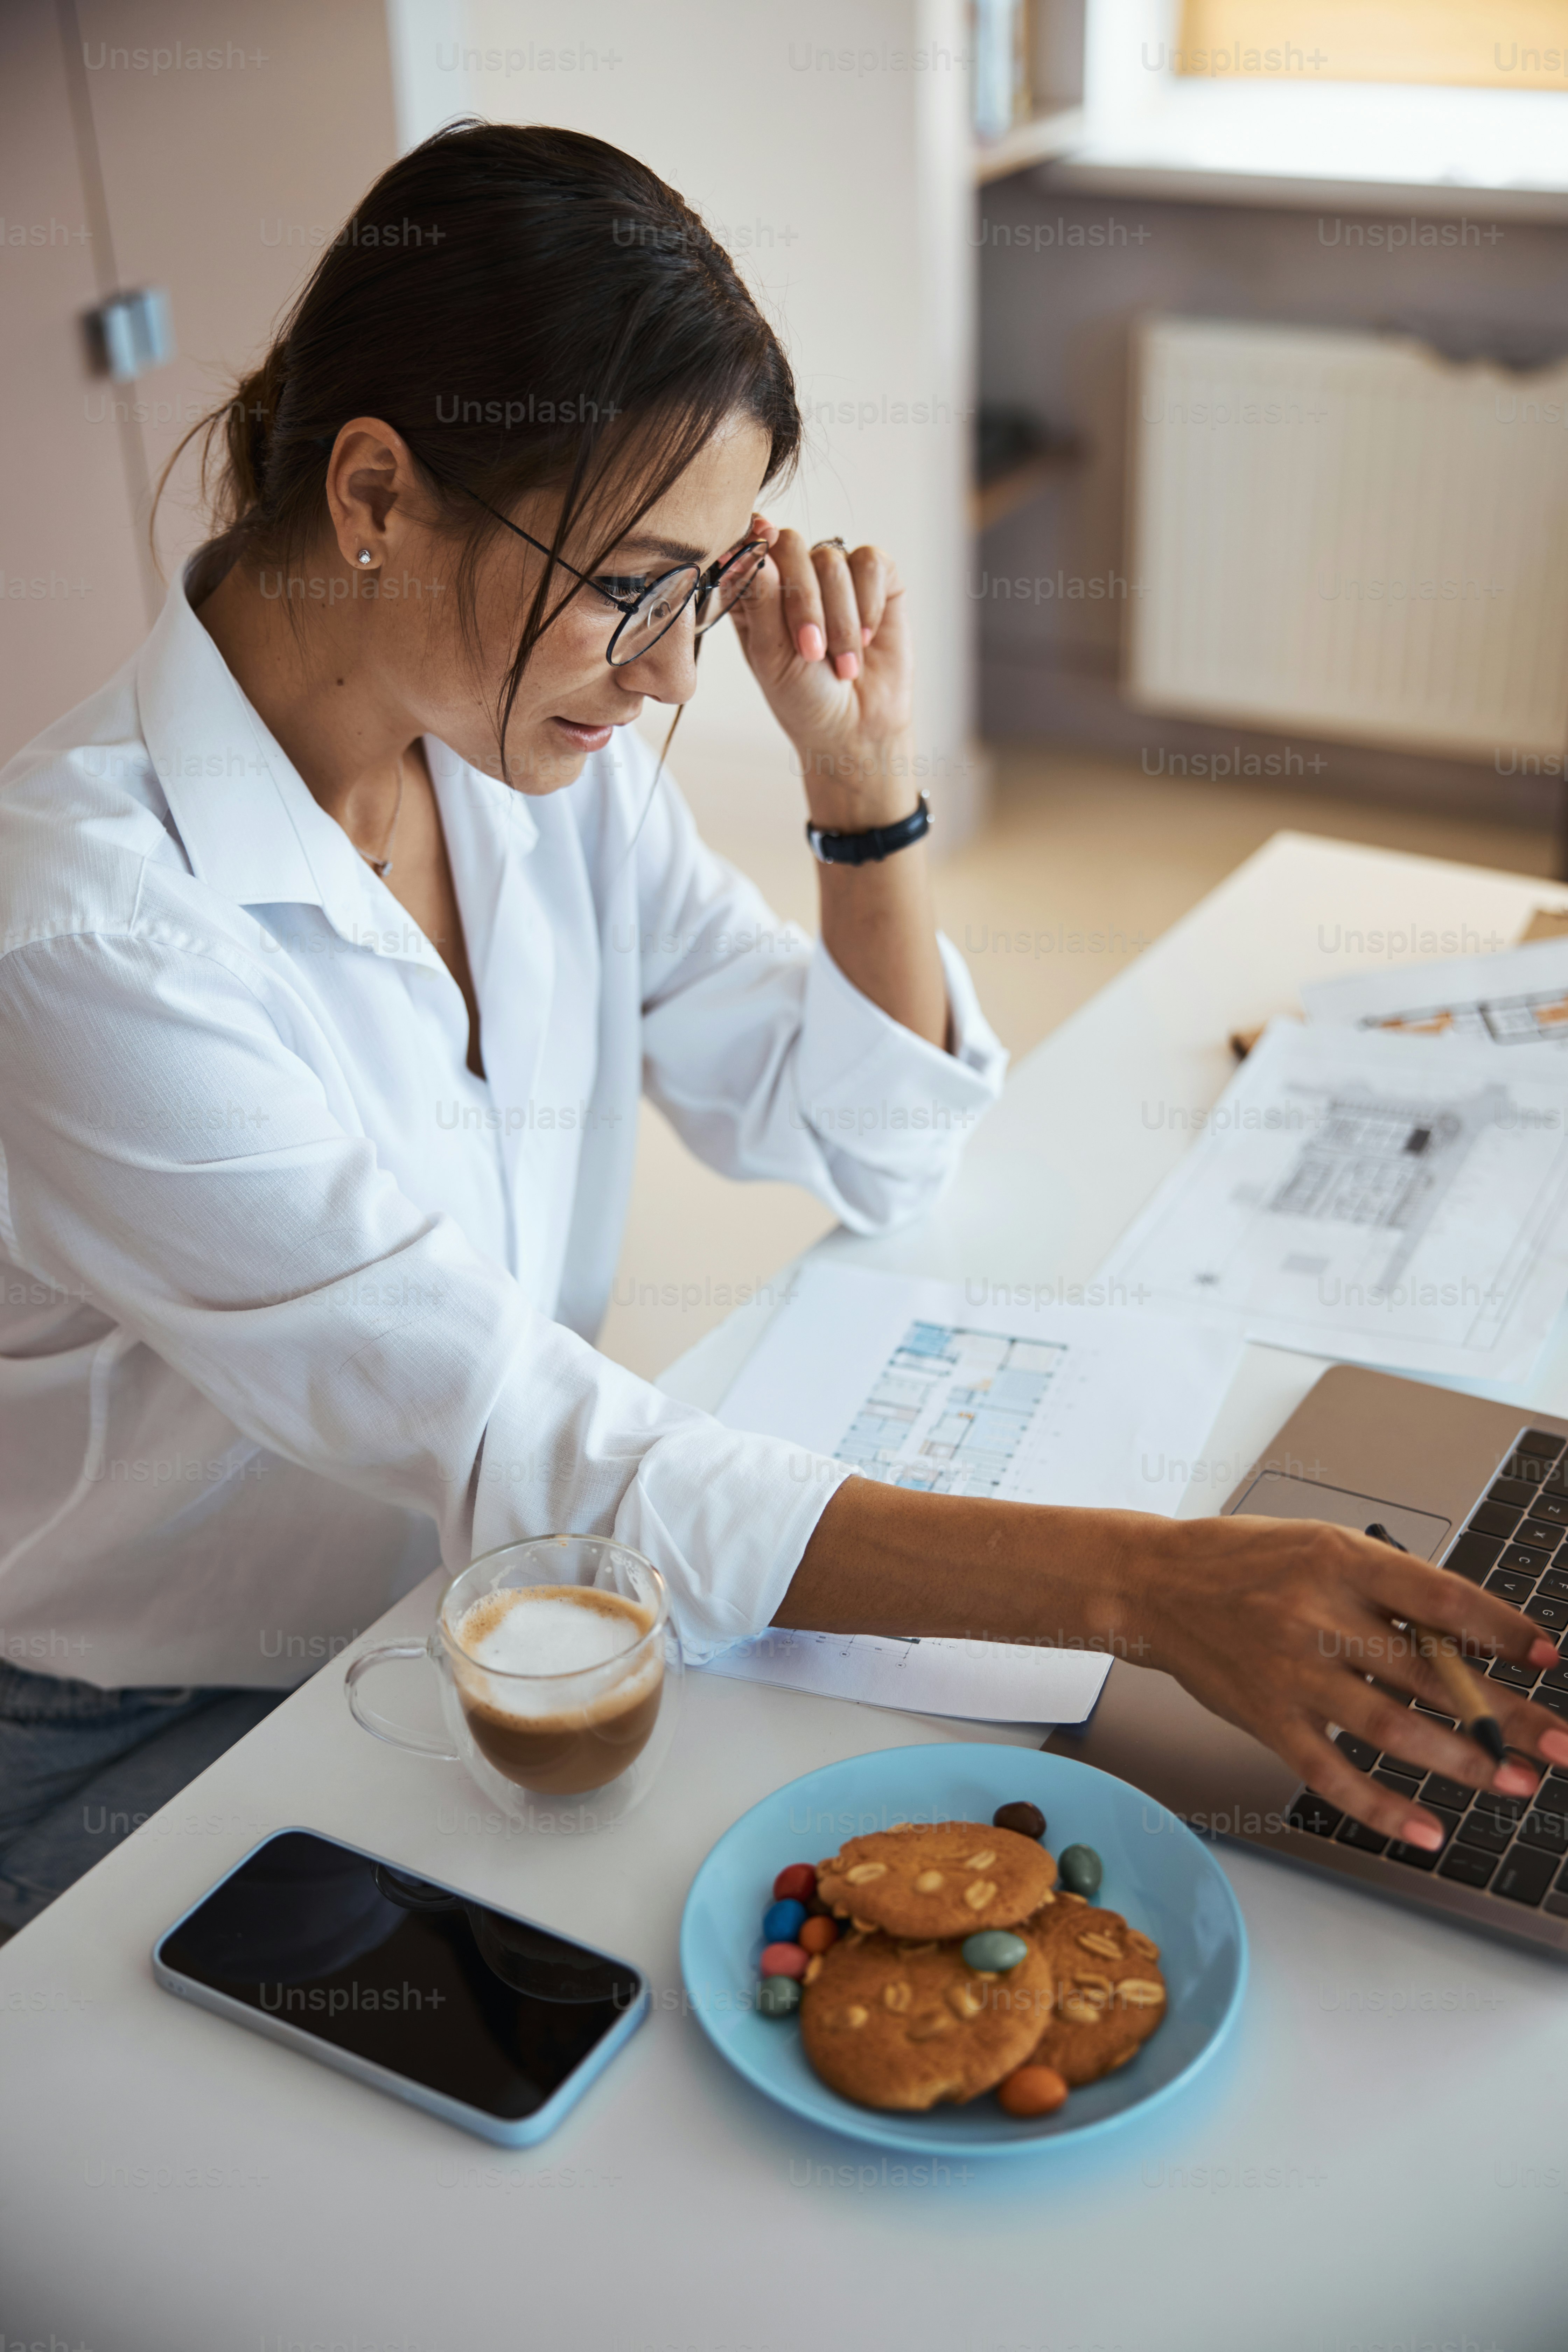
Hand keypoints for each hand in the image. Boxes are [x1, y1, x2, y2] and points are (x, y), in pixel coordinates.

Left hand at [729, 521, 913, 824]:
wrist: (856, 728)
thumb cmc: (804, 698)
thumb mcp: (770, 656)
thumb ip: (760, 600)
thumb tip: (757, 545)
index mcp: (756, 591)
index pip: (748, 546)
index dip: (752, 545)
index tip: (757, 557)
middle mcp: (794, 576)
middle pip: (791, 546)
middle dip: (803, 600)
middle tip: (811, 651)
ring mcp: (836, 575)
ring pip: (832, 560)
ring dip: (839, 619)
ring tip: (844, 665)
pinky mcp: (877, 580)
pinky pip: (871, 563)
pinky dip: (869, 603)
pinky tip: (868, 639)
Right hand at [1130, 1513, 1567, 1843]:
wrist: (1156, 1584)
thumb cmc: (1247, 1562)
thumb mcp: (1323, 1548)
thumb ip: (1389, 1589)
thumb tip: (1468, 1641)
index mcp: (1341, 1561)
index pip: (1440, 1598)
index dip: (1501, 1628)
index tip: (1547, 1656)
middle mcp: (1318, 1616)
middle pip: (1431, 1674)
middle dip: (1505, 1713)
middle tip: (1558, 1742)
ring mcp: (1292, 1673)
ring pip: (1392, 1728)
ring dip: (1462, 1762)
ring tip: (1514, 1783)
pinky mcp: (1267, 1719)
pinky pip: (1332, 1774)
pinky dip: (1382, 1808)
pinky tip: (1426, 1829)